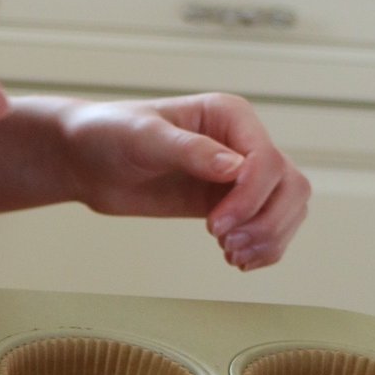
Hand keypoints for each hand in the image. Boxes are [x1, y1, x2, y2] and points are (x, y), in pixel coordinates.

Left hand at [57, 92, 309, 269]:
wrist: (85, 159)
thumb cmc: (109, 133)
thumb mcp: (143, 137)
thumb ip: (189, 150)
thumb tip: (234, 167)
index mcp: (229, 116)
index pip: (267, 159)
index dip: (250, 196)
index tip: (214, 224)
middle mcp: (242, 143)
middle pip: (290, 186)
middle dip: (266, 221)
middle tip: (225, 243)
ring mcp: (238, 176)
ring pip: (288, 208)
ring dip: (269, 238)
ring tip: (231, 255)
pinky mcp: (228, 203)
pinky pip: (268, 227)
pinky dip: (263, 248)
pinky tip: (236, 259)